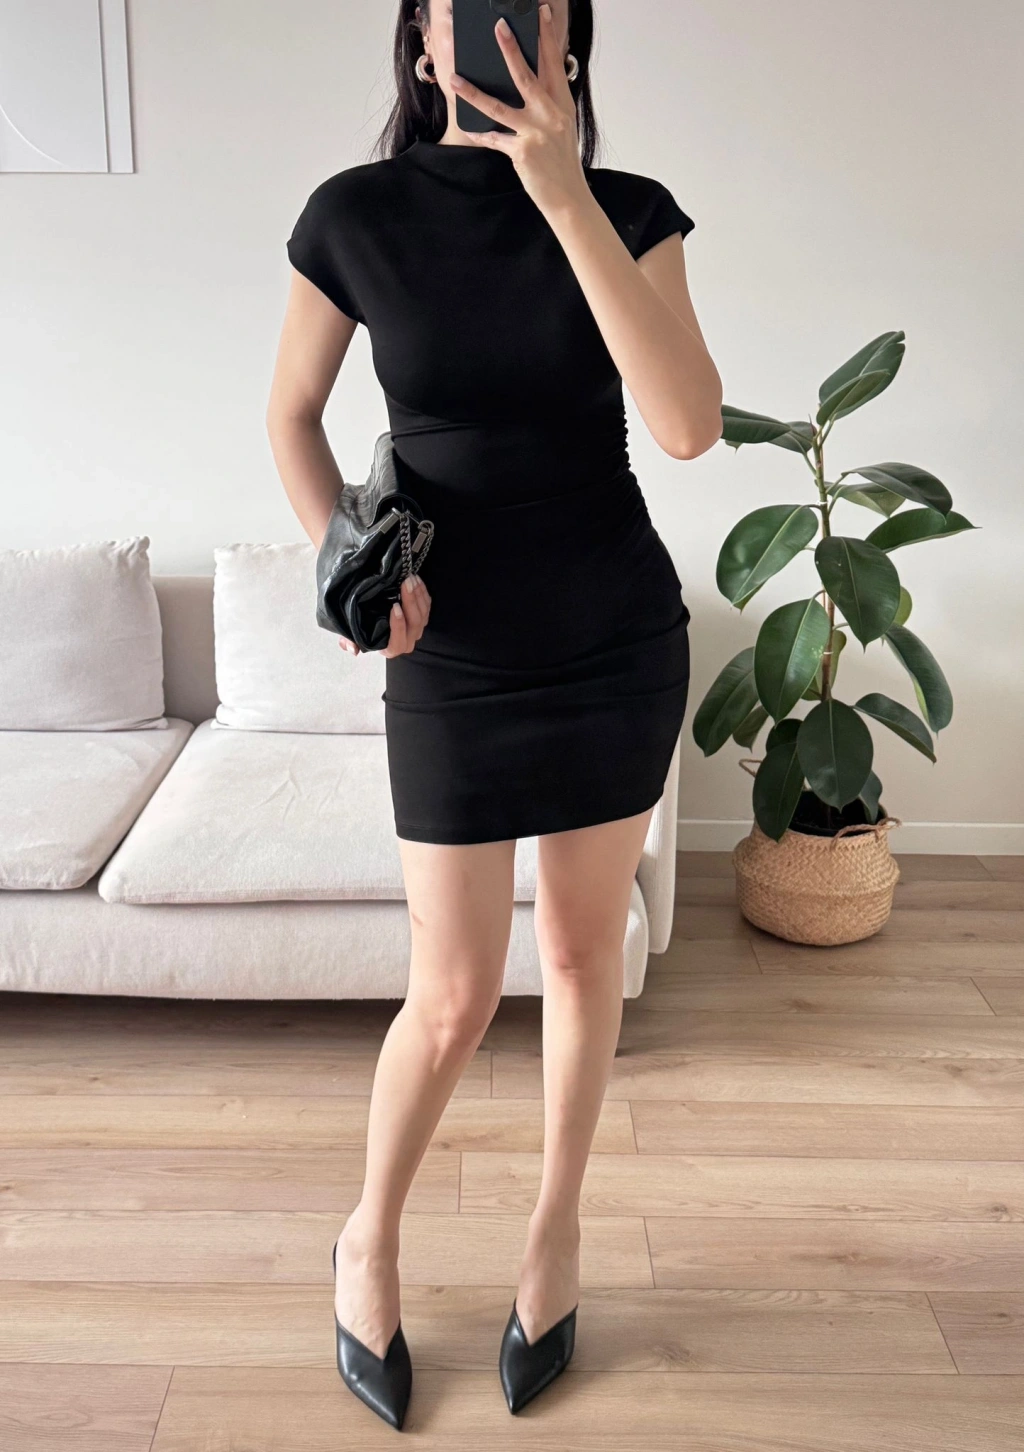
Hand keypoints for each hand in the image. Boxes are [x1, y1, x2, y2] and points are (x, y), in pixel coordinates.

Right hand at [338, 571, 431, 657]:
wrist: (373, 616)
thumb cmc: (362, 626)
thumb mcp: (352, 633)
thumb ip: (348, 641)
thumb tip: (353, 649)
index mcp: (391, 649)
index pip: (398, 642)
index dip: (398, 626)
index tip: (395, 607)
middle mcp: (407, 642)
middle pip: (415, 624)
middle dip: (411, 602)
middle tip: (405, 583)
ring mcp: (417, 629)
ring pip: (423, 614)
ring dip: (418, 594)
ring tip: (410, 578)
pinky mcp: (423, 618)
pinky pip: (427, 606)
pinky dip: (423, 592)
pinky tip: (416, 580)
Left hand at [451, 3, 589, 217]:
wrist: (569, 199)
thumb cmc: (562, 163)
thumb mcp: (562, 128)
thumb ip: (548, 105)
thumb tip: (527, 85)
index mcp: (562, 105)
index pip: (554, 63)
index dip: (547, 36)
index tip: (540, 13)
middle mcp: (551, 115)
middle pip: (526, 75)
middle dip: (510, 48)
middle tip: (498, 26)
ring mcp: (536, 133)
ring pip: (500, 106)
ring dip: (474, 92)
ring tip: (455, 79)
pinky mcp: (522, 152)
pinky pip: (494, 138)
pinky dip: (480, 133)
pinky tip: (468, 128)